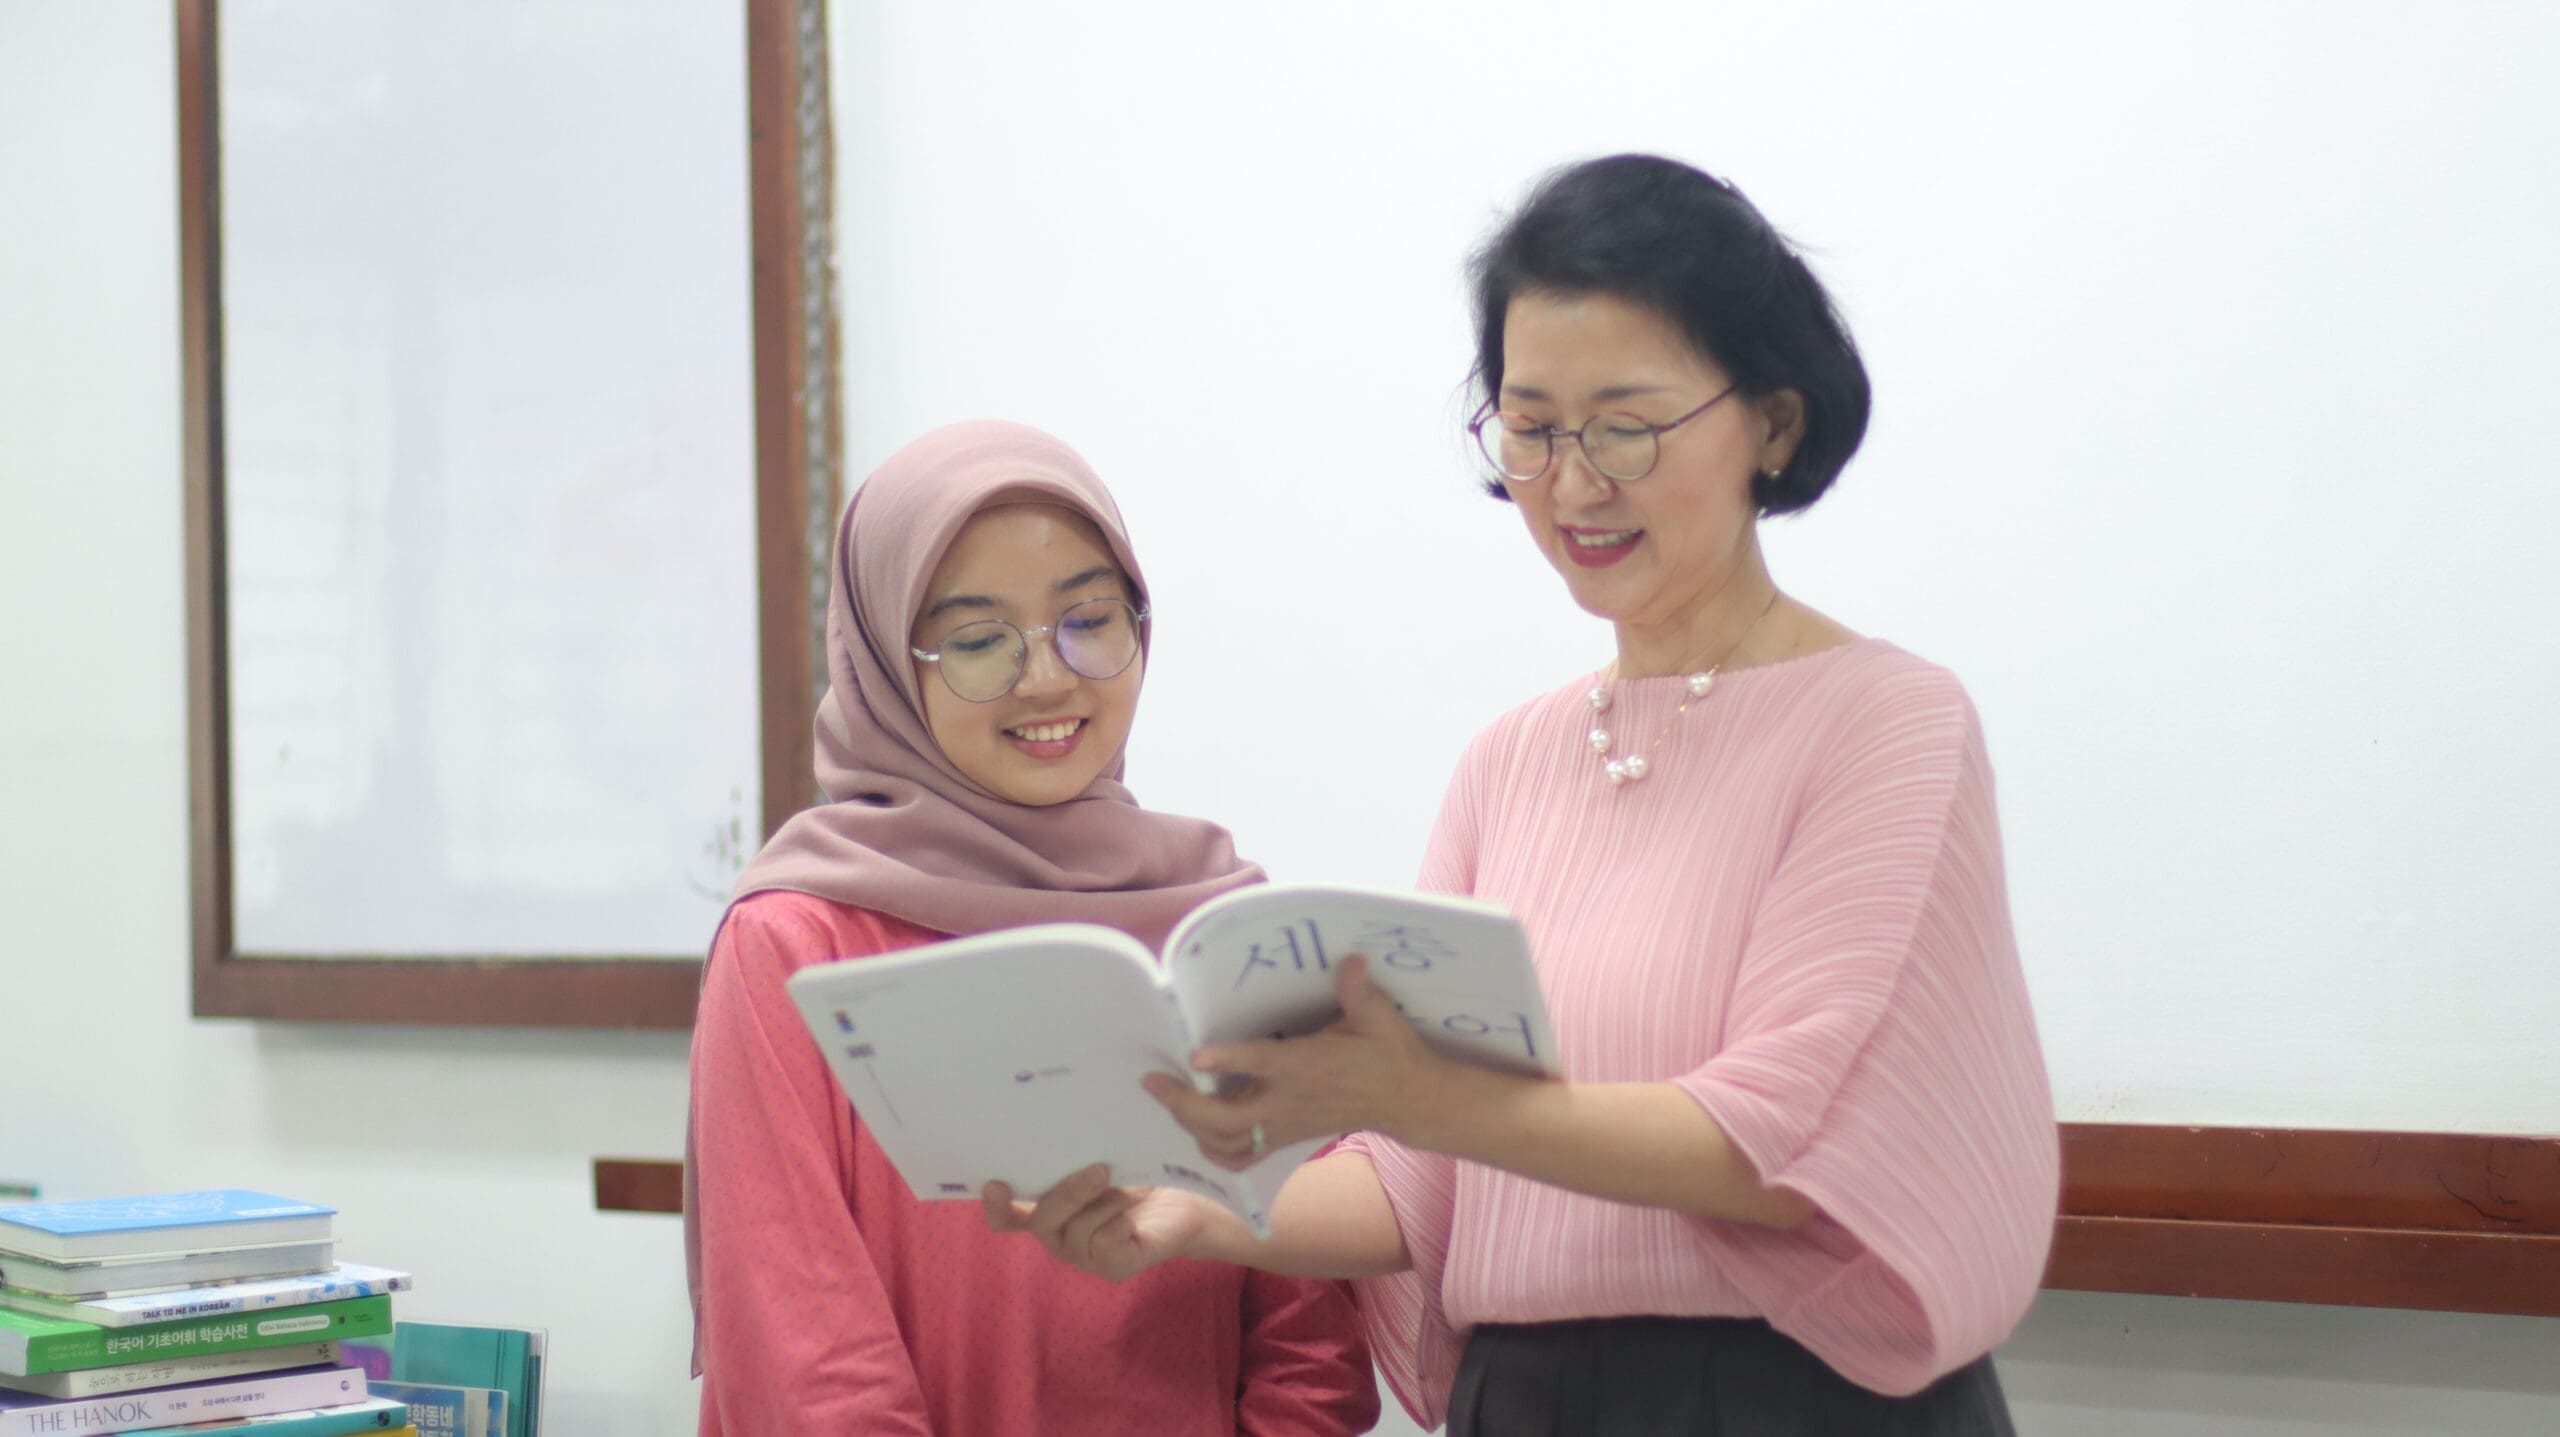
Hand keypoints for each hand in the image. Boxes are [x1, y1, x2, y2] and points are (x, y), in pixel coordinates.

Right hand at [982, 1165, 1211, 1282]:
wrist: (1185, 1203)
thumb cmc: (1137, 1177)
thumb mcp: (1102, 1162)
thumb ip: (1073, 1159)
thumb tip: (1060, 1130)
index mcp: (1049, 1212)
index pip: (1009, 1219)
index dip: (996, 1207)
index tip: (995, 1183)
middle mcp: (1059, 1238)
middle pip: (1043, 1222)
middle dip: (1069, 1193)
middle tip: (1100, 1170)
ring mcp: (1085, 1257)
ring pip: (1077, 1232)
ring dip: (1106, 1204)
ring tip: (1130, 1191)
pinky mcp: (1114, 1268)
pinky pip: (1104, 1246)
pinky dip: (1119, 1223)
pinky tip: (1133, 1217)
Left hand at [1143, 954, 1453, 1170]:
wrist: (1408, 1101)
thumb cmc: (1390, 1054)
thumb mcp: (1381, 1018)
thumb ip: (1359, 991)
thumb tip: (1350, 961)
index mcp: (1310, 1066)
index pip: (1264, 1064)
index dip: (1229, 1060)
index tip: (1195, 1055)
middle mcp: (1292, 1100)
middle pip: (1229, 1119)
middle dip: (1184, 1104)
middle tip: (1152, 1081)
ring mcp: (1286, 1124)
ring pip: (1229, 1142)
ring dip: (1191, 1126)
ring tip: (1166, 1100)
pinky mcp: (1287, 1138)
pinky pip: (1242, 1156)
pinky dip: (1213, 1150)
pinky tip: (1195, 1131)